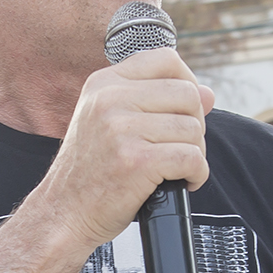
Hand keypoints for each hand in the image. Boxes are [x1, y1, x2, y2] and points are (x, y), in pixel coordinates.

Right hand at [35, 48, 215, 249]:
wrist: (63, 213)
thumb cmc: (92, 171)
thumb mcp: (112, 124)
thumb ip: (157, 103)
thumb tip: (209, 94)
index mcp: (104, 83)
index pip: (165, 59)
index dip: (187, 82)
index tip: (183, 111)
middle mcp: (110, 99)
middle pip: (187, 94)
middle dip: (195, 124)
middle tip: (179, 148)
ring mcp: (121, 129)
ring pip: (193, 129)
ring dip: (195, 153)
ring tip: (175, 169)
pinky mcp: (136, 161)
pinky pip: (192, 158)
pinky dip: (196, 174)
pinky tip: (183, 183)